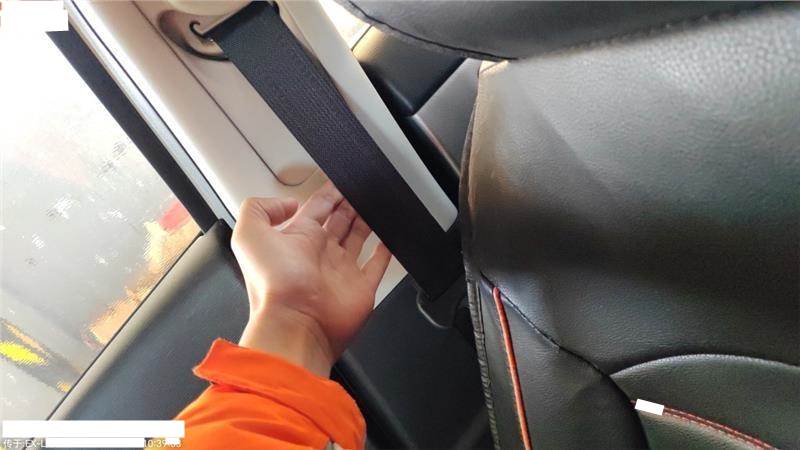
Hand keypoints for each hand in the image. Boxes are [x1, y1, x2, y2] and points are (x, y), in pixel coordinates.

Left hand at [231, 182, 391, 375]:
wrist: (296, 324)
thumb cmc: (273, 284)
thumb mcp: (248, 235)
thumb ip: (260, 209)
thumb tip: (287, 203)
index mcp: (296, 240)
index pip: (315, 208)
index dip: (328, 193)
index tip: (340, 181)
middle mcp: (318, 254)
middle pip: (338, 222)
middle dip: (349, 204)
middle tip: (361, 189)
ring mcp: (341, 272)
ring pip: (357, 239)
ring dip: (366, 222)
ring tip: (375, 205)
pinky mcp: (361, 288)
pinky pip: (376, 266)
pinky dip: (385, 252)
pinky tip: (389, 239)